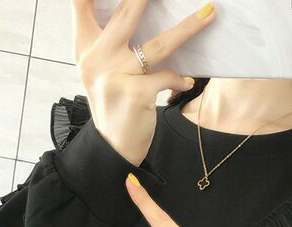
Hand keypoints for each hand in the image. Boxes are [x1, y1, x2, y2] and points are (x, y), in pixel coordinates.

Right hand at [71, 0, 216, 164]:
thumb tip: (135, 6)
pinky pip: (165, 77)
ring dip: (187, 28)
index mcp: (85, 45)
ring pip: (157, 45)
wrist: (112, 148)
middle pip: (126, 12)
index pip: (81, 2)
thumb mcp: (101, 67)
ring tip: (209, 13)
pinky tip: (185, 82)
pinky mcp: (133, 94)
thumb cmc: (113, 102)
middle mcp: (95, 57)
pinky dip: (178, 79)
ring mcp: (113, 75)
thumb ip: (108, 38)